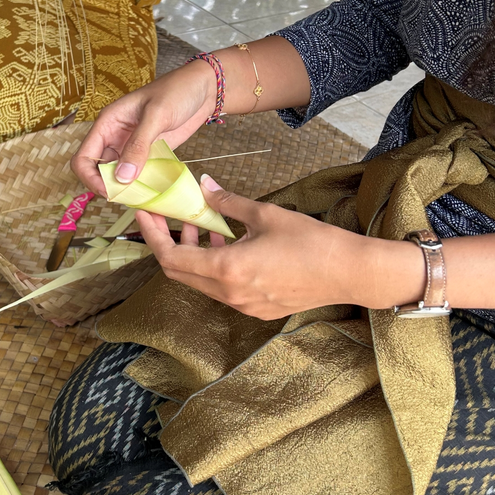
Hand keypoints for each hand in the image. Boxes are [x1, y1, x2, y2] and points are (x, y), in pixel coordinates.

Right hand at [71, 61, 218, 194]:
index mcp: (108, 123)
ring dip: (124, 188)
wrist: (204, 88)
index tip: (108, 191)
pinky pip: (137, 174)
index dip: (90, 177)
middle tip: (126, 197)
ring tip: (139, 197)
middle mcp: (115, 137)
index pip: (84, 157)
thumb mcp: (156, 115)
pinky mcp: (149, 154)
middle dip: (107, 186)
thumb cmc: (177, 91)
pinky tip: (150, 191)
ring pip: (117, 175)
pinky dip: (140, 185)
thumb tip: (122, 176)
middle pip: (97, 170)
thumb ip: (139, 145)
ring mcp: (132, 147)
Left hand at [133, 175, 419, 319]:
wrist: (349, 273)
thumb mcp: (266, 214)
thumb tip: (205, 186)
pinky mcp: (256, 309)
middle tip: (168, 217)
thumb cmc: (311, 241)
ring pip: (201, 281)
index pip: (171, 257)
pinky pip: (222, 288)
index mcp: (226, 269)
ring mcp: (242, 305)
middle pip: (180, 272)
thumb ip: (229, 202)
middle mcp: (229, 293)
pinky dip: (214, 266)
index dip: (153, 235)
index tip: (146, 214)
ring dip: (194, 254)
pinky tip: (229, 243)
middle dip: (168, 243)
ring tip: (204, 225)